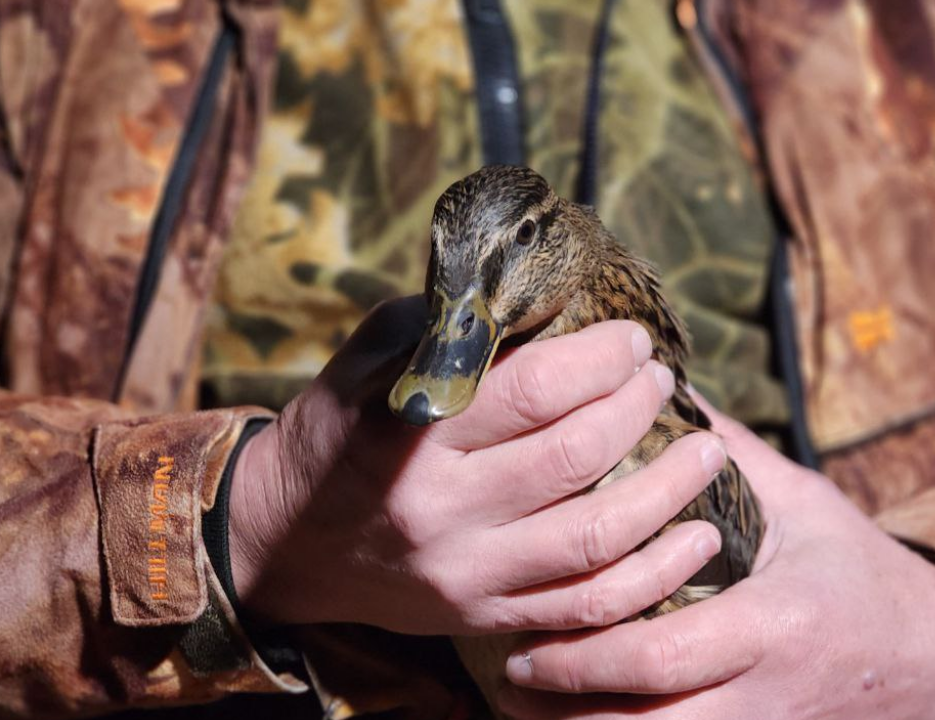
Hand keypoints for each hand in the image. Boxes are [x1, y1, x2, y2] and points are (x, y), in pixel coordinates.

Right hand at [226, 296, 725, 635]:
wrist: (286, 540)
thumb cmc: (331, 435)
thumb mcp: (366, 361)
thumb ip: (446, 327)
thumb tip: (535, 295)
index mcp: (407, 434)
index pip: (527, 391)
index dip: (597, 360)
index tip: (631, 341)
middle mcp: (441, 510)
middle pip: (572, 456)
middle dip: (635, 407)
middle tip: (659, 378)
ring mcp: (467, 572)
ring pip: (595, 537)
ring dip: (668, 488)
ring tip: (708, 447)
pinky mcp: (484, 614)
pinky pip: (587, 605)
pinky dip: (655, 572)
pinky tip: (697, 535)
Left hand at [498, 397, 934, 718]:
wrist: (928, 658)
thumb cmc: (858, 574)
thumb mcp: (805, 507)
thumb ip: (736, 456)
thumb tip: (670, 395)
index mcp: (771, 625)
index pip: (661, 655)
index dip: (583, 657)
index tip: (524, 642)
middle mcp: (763, 695)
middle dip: (565, 712)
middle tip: (509, 676)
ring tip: (525, 707)